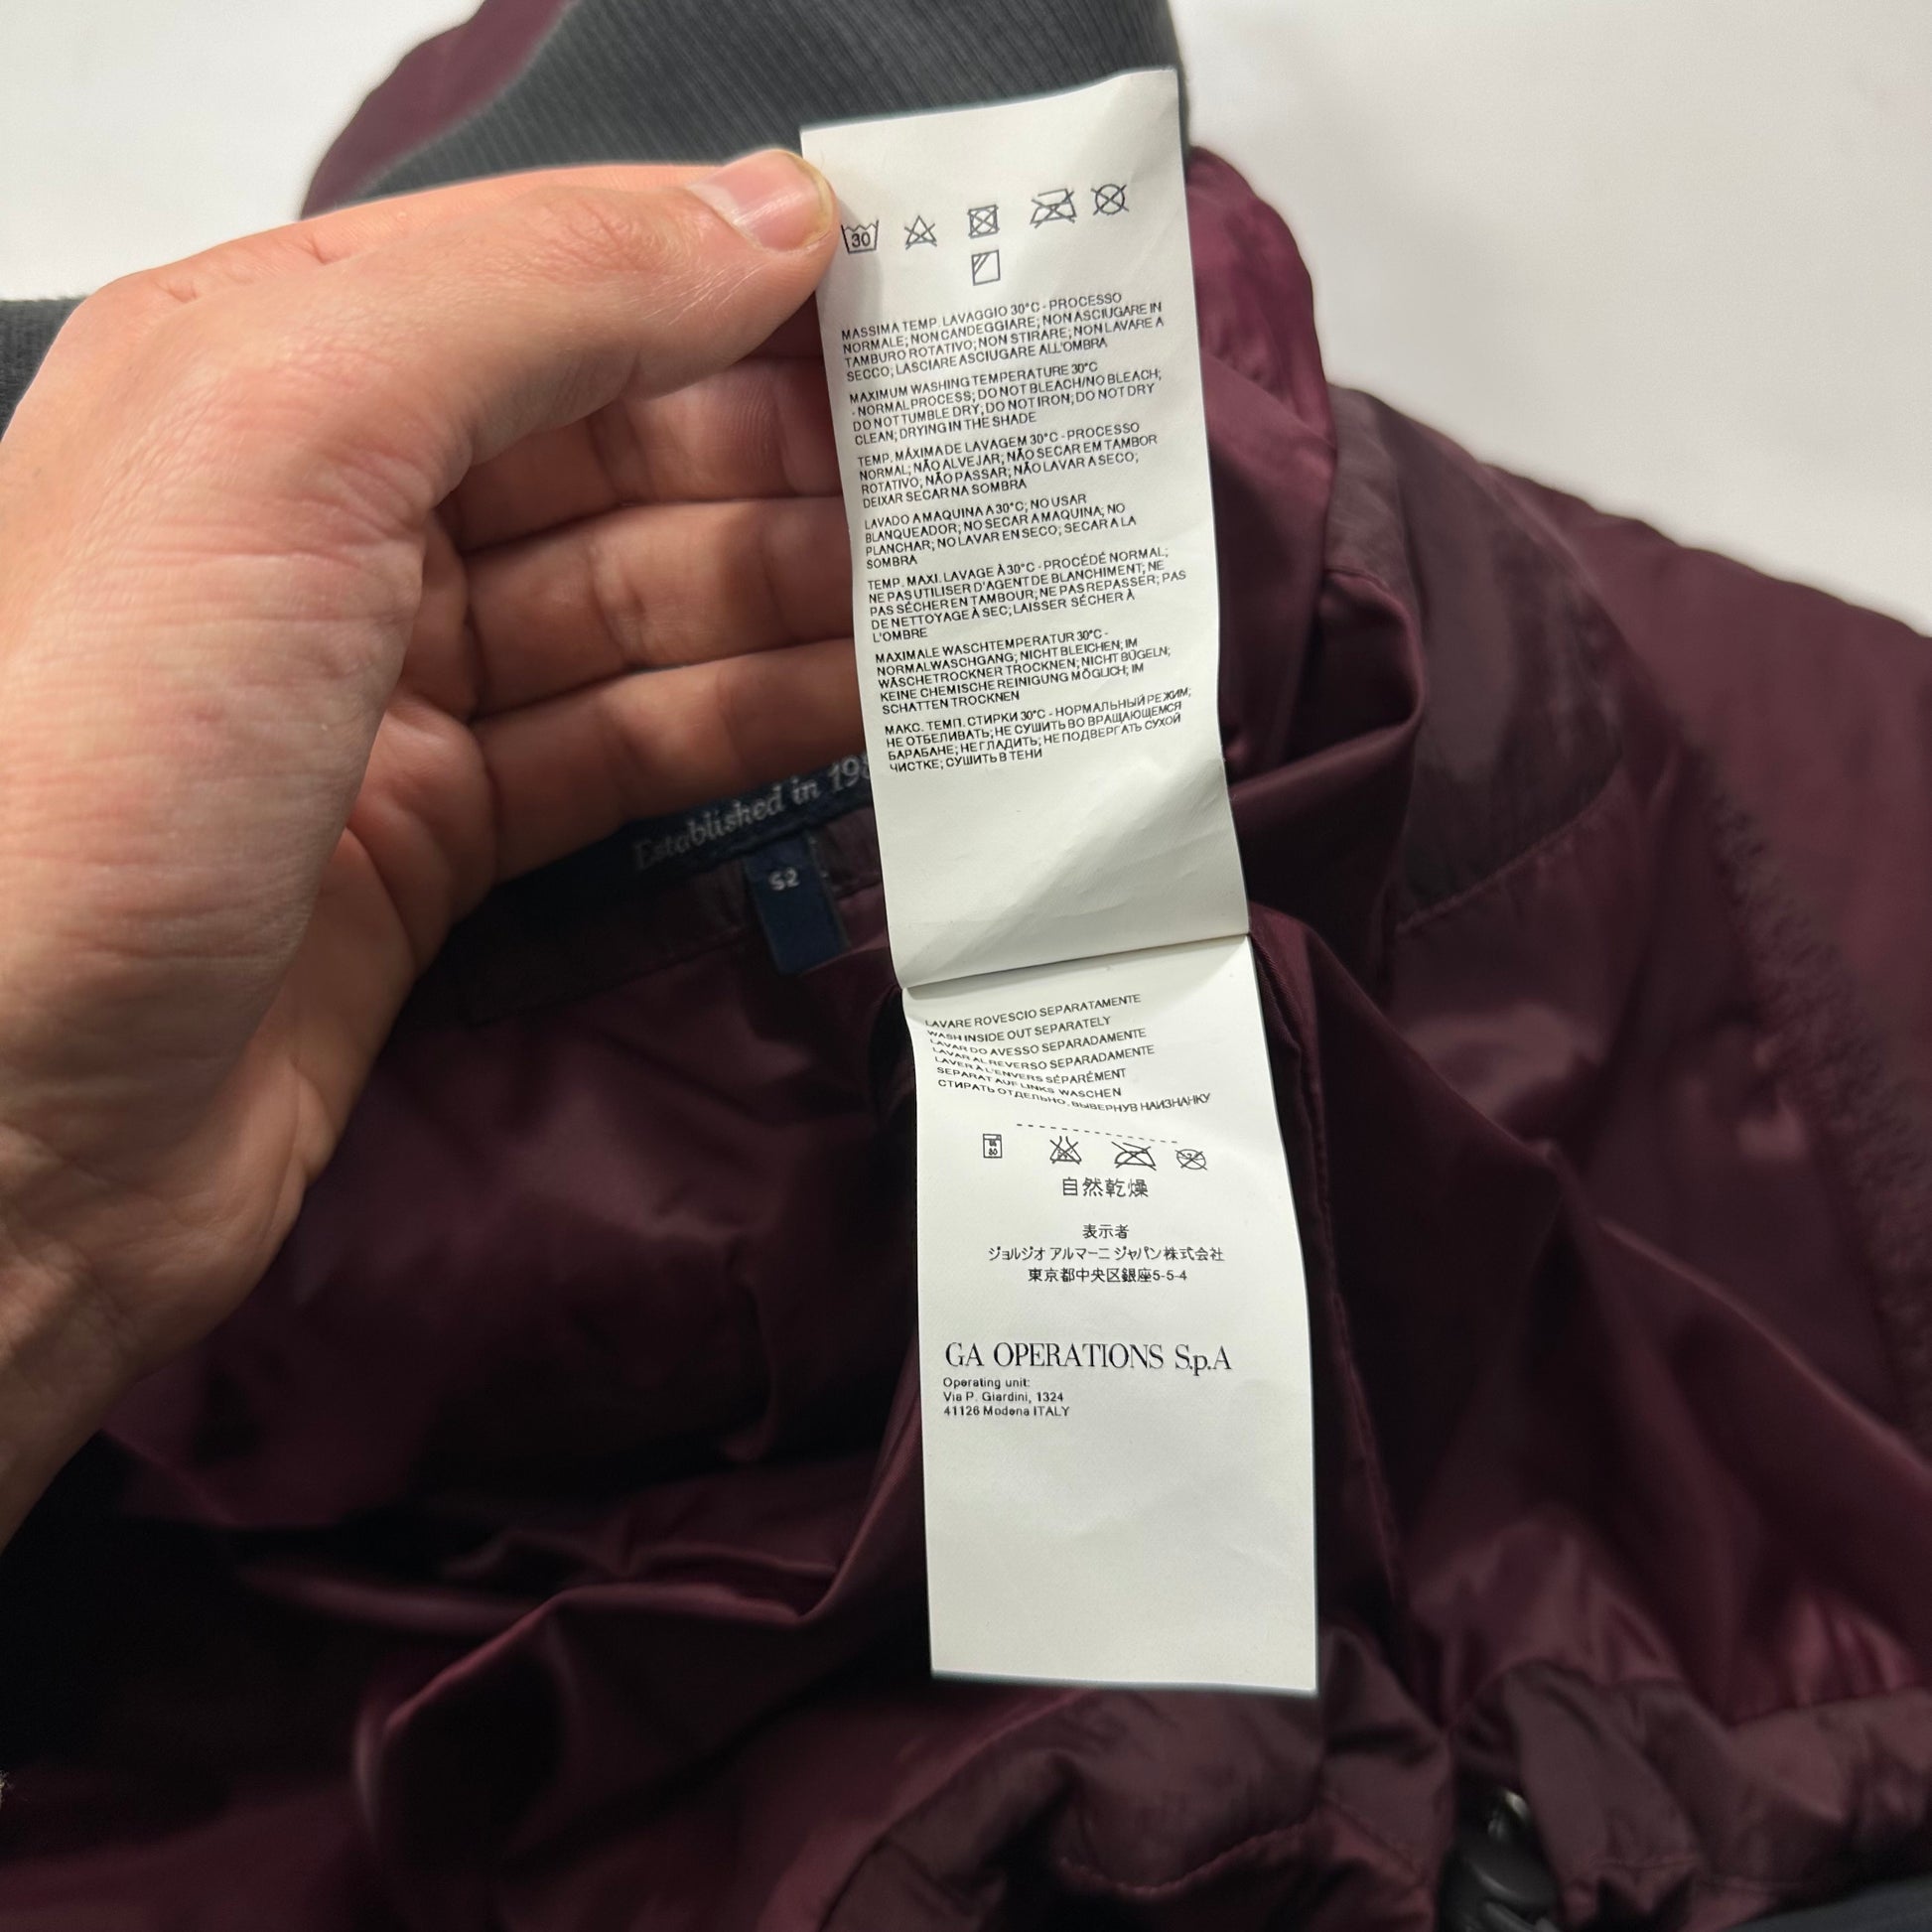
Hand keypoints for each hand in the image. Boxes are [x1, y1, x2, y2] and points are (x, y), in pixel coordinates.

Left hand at [0, 153, 856, 1537]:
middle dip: (793, 457)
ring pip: (641, 610)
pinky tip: (863, 708)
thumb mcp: (282, 440)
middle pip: (617, 454)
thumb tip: (766, 217)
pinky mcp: (431, 846)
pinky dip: (745, 725)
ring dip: (797, 598)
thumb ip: (528, 298)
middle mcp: (325, 523)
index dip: (734, 282)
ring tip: (956, 598)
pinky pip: (627, 749)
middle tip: (970, 476)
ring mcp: (382, 696)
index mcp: (266, 375)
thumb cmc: (69, 778)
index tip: (914, 299)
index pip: (555, 285)